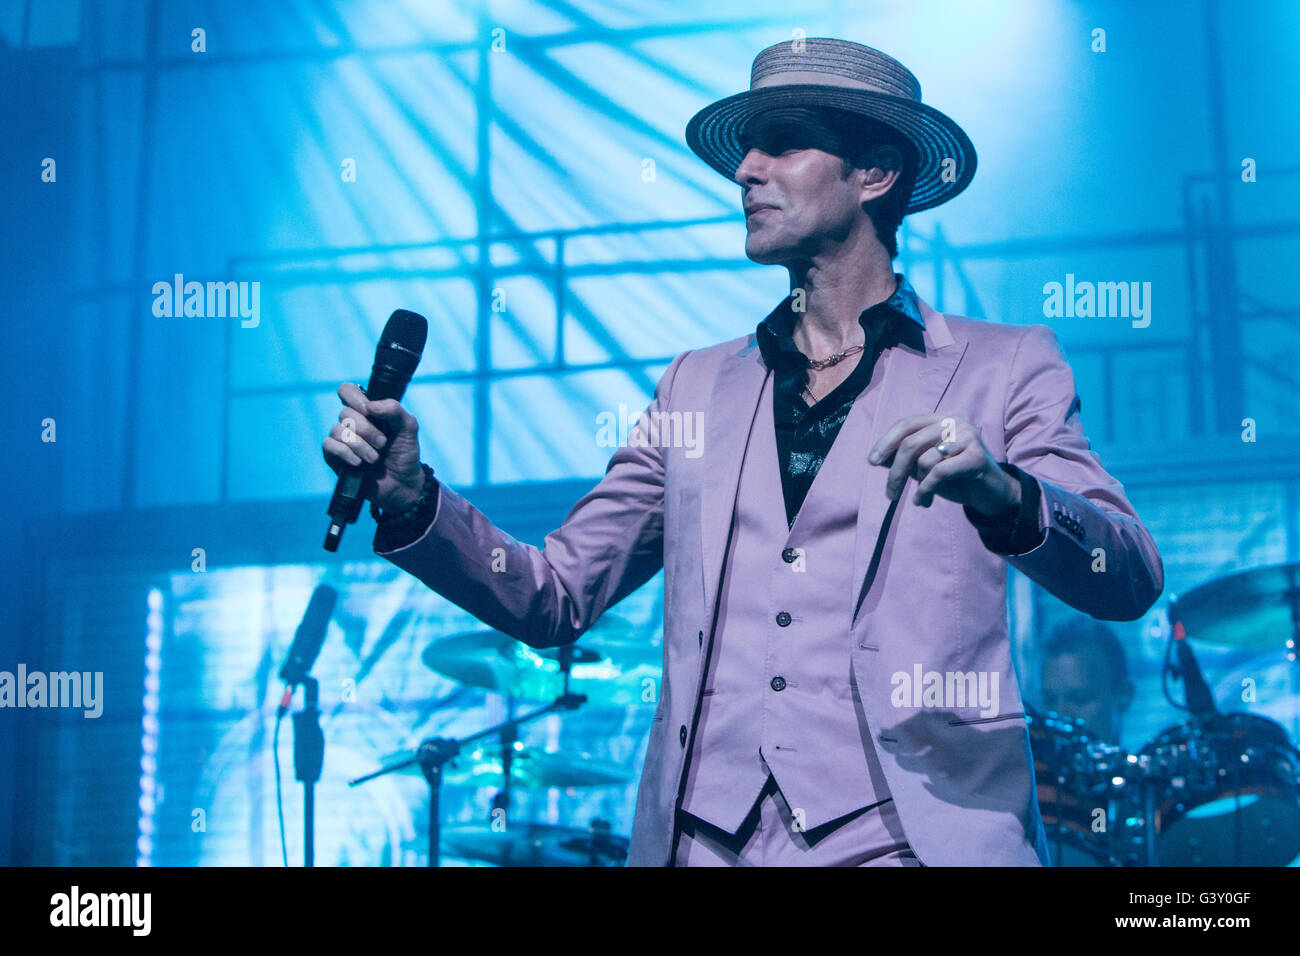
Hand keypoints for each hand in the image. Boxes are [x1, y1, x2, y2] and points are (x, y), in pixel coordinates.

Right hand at [322, 383, 425, 511]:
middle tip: (383, 443)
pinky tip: (359, 463)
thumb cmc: (404, 453)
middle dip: (367, 430)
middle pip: (345, 413)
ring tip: (374, 458)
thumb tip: (370, 406)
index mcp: (367, 411)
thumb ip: (394, 409)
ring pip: (337, 430)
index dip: (354, 397)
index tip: (369, 411)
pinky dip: (346, 453)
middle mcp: (351, 423)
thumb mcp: (408, 427)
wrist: (403, 483)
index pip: (347, 391)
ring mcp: (342, 440)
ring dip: (360, 445)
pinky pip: (329, 446)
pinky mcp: (334, 457)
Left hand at [868, 413, 1017, 514]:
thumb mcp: (925, 466)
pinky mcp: (977, 457)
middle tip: (890, 494)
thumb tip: (877, 458)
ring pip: (924, 460)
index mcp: (941, 419)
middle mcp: (955, 422)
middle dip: (896, 471)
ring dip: (916, 486)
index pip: (907, 424)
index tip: (872, 461)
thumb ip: (904, 459)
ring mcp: (968, 437)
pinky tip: (923, 502)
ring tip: (920, 499)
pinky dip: (926, 490)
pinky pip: (939, 473)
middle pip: (911, 443)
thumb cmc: (956, 477)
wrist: (991, 493)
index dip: (886, 442)